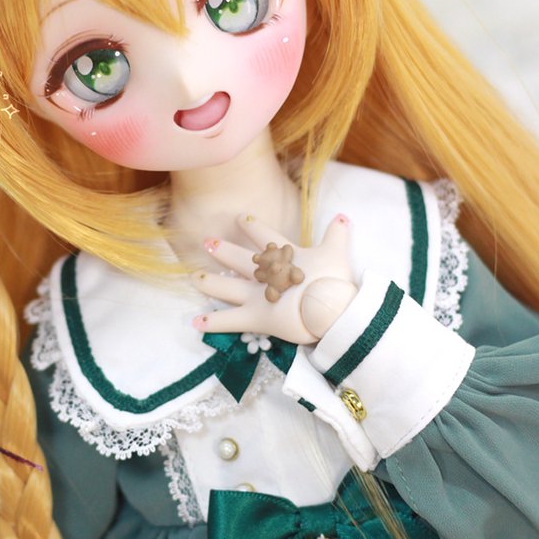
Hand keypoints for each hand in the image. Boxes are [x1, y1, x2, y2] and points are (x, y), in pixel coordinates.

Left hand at [191, 213, 357, 344]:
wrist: (328, 306)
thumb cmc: (333, 280)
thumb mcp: (336, 253)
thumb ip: (337, 234)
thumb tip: (344, 216)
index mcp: (285, 256)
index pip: (265, 237)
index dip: (252, 226)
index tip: (239, 218)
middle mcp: (266, 273)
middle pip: (239, 259)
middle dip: (223, 250)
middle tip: (206, 241)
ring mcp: (257, 295)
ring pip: (226, 287)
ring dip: (209, 282)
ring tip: (193, 277)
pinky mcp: (254, 317)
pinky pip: (229, 321)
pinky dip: (212, 323)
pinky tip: (194, 322)